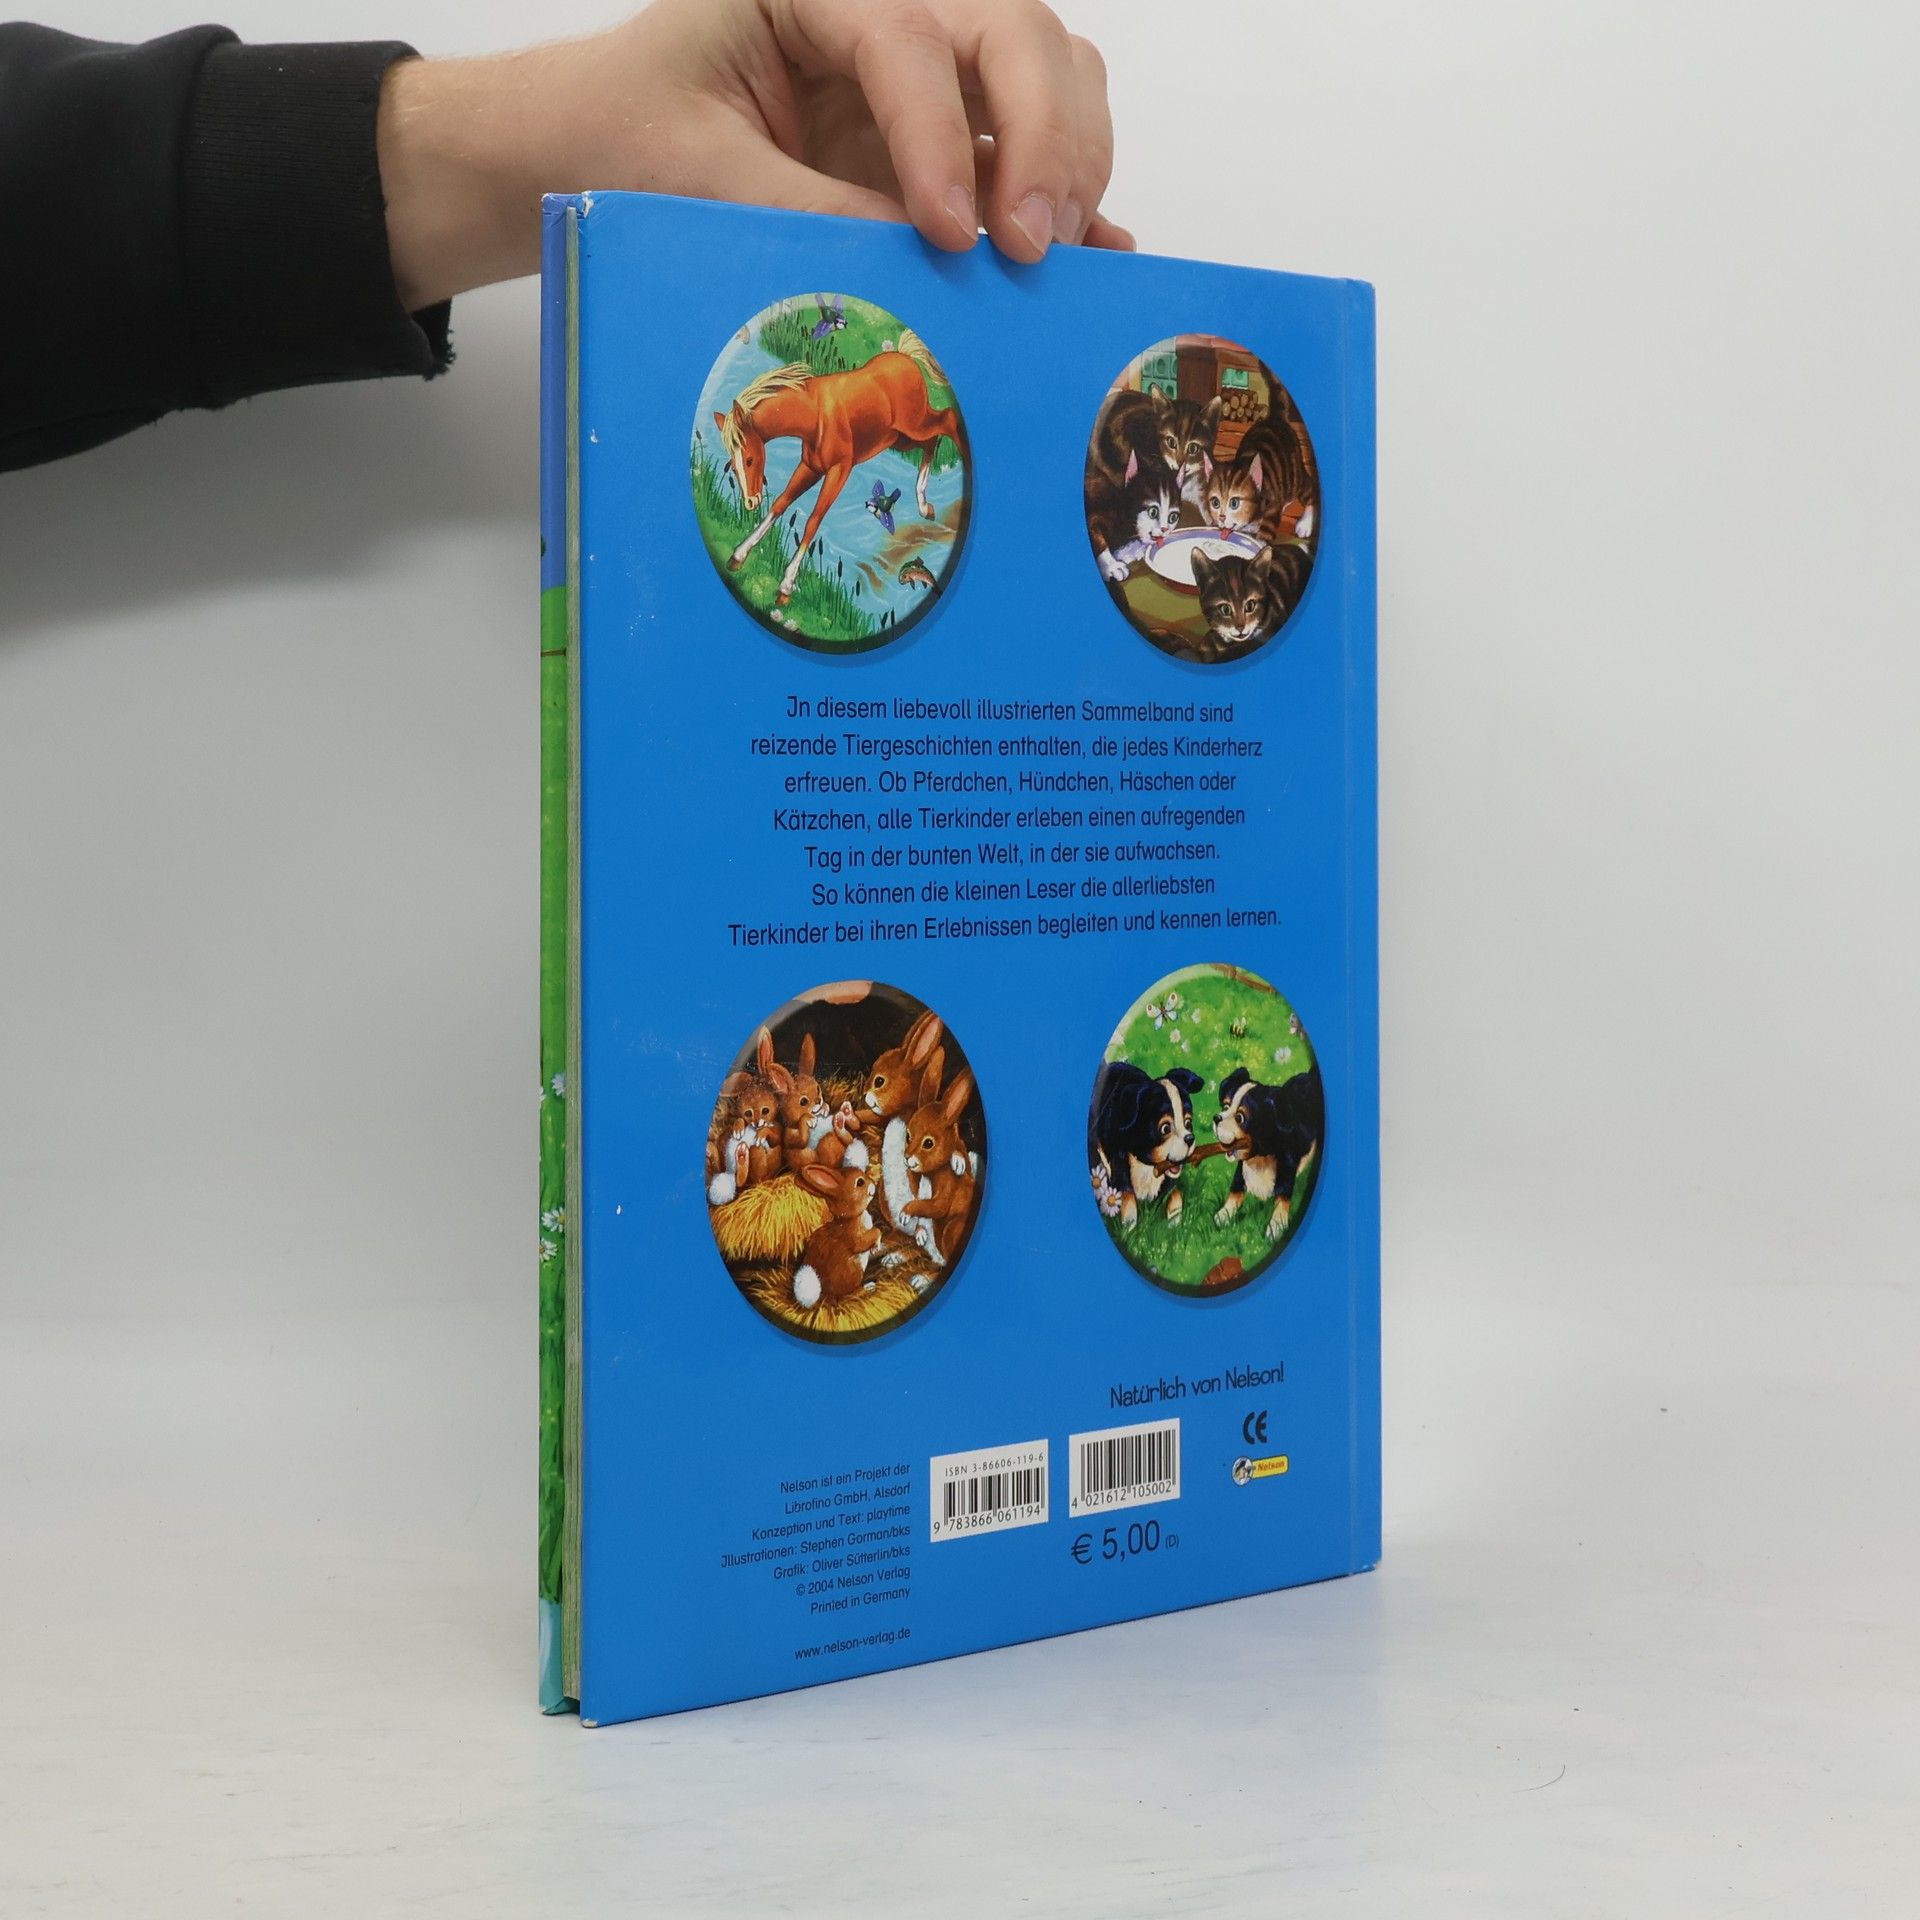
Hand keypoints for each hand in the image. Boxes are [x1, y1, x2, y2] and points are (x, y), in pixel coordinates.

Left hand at [378, 0, 1127, 310]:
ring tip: (1051, 253)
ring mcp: (917, 75)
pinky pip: (1024, 148)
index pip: (909, 35)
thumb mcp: (698, 176)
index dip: (943, 134)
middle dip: (1042, 133)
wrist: (573, 156)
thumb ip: (815, 215)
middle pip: (1011, 30)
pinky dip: (1066, 193)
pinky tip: (1094, 249)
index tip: (952, 232)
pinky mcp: (934, 140)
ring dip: (1066, 157)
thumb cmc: (614, 139)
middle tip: (1033, 242)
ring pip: (1044, 71)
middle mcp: (880, 10)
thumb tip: (932, 269)